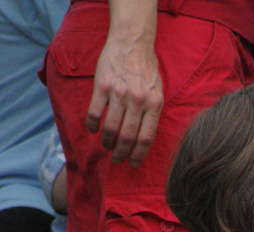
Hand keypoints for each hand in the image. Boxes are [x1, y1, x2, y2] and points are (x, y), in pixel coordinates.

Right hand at [86, 21, 162, 165]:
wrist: (132, 41)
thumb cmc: (146, 69)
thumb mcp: (158, 92)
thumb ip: (152, 113)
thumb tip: (145, 139)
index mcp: (154, 104)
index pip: (146, 138)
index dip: (139, 155)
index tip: (133, 164)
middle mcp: (138, 101)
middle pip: (128, 137)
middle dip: (121, 153)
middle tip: (117, 159)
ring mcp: (119, 93)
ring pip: (111, 128)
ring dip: (107, 142)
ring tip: (106, 145)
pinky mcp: (102, 86)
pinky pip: (95, 112)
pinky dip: (93, 125)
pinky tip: (93, 129)